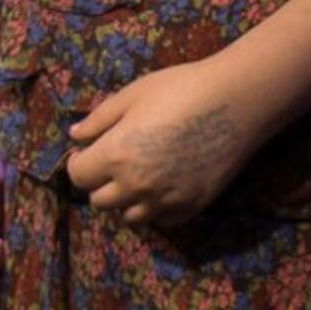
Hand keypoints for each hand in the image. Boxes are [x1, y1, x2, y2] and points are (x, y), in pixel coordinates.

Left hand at [62, 57, 254, 230]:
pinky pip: (162, 221)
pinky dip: (155, 209)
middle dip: (99, 183)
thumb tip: (75, 135)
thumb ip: (99, 119)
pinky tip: (162, 187)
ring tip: (137, 179)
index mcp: (116, 155)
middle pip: (99, 201)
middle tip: (113, 164)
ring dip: (125, 201)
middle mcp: (136, 185)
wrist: (235, 101)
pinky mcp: (191, 206)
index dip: (78, 163)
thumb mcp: (132, 95)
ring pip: (129, 217)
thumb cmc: (181, 88)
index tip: (85, 153)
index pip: (78, 176)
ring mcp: (165, 200)